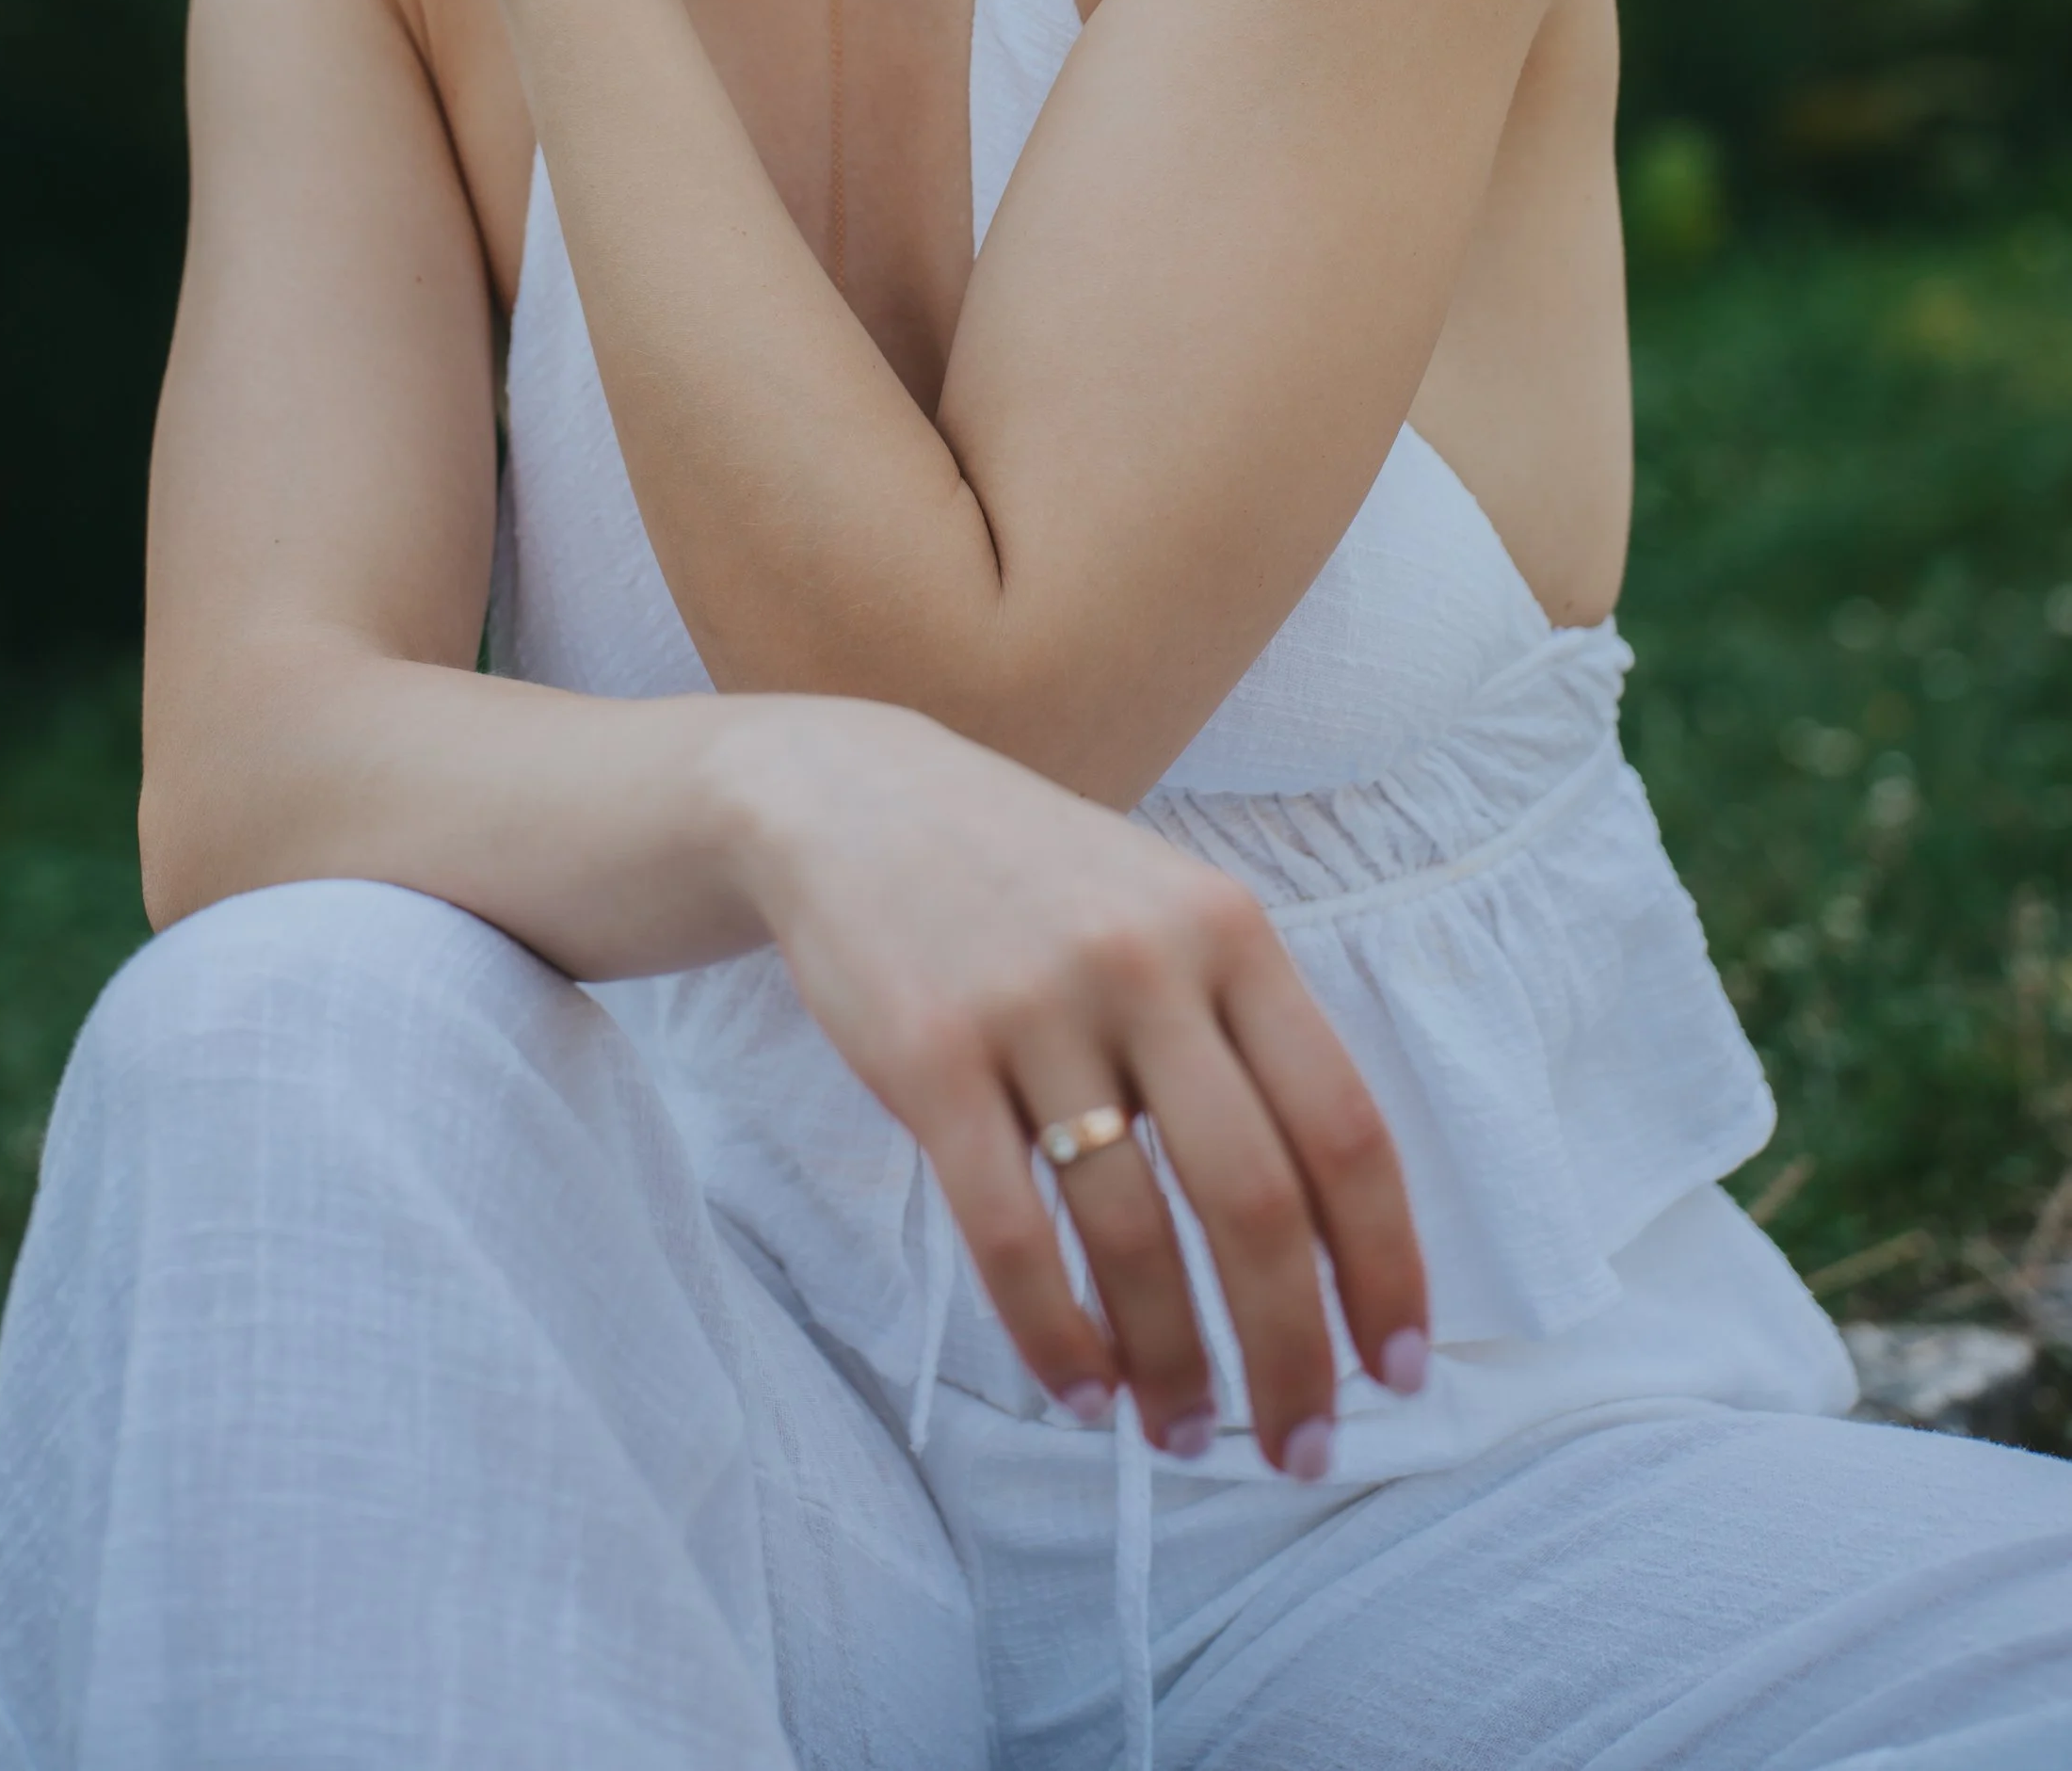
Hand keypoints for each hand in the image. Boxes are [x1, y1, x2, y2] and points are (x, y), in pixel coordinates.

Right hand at [723, 698, 1429, 1473]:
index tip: (1398, 1371)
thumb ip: (1247, 1033)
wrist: (851, 800)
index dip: (1383, 1265)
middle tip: (1302, 1449)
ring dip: (1171, 1366)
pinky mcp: (930, 1055)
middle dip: (1292, 1354)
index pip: (1344, 1128)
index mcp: (1231, 930)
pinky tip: (1081, 1390)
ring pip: (1134, 1236)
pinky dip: (1055, 1335)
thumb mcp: (1166, 907)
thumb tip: (1332, 1234)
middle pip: (1255, 1202)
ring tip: (1184, 1437)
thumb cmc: (1033, 880)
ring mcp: (1036, 1007)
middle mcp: (1147, 962)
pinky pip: (1010, 1233)